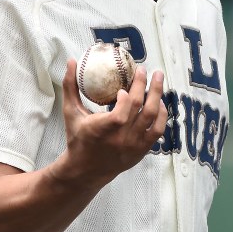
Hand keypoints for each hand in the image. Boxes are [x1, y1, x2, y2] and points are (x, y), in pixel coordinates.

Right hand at [52, 58, 168, 186]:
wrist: (86, 170)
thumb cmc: (77, 138)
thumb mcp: (70, 112)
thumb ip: (71, 87)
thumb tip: (72, 61)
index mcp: (101, 131)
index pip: (119, 115)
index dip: (125, 99)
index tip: (122, 88)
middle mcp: (120, 139)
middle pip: (139, 108)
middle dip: (144, 85)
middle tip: (143, 69)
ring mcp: (133, 145)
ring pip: (152, 116)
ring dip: (157, 94)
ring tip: (157, 78)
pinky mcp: (142, 150)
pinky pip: (158, 129)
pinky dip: (162, 114)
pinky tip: (159, 101)